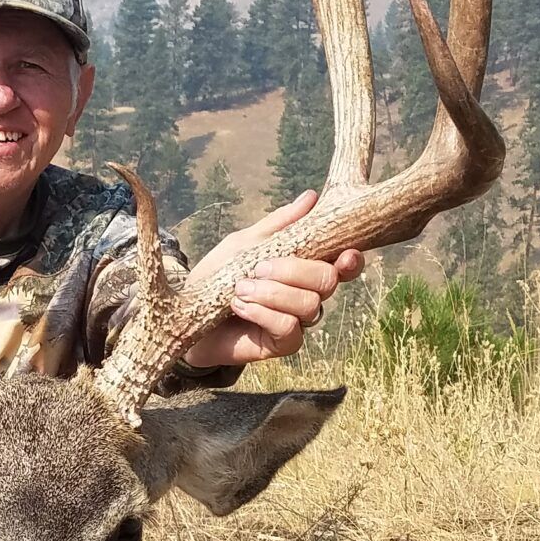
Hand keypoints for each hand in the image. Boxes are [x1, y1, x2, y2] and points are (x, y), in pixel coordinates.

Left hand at [178, 189, 364, 367]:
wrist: (188, 313)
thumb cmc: (219, 275)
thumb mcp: (245, 243)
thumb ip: (278, 225)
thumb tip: (310, 197)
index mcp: (305, 268)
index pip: (342, 265)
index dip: (351, 260)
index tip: (345, 253)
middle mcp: (308, 294)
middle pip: (328, 281)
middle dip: (294, 270)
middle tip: (258, 268)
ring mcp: (299, 321)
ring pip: (309, 304)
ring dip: (272, 292)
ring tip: (240, 288)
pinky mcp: (283, 344)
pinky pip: (288, 326)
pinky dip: (262, 312)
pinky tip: (238, 305)